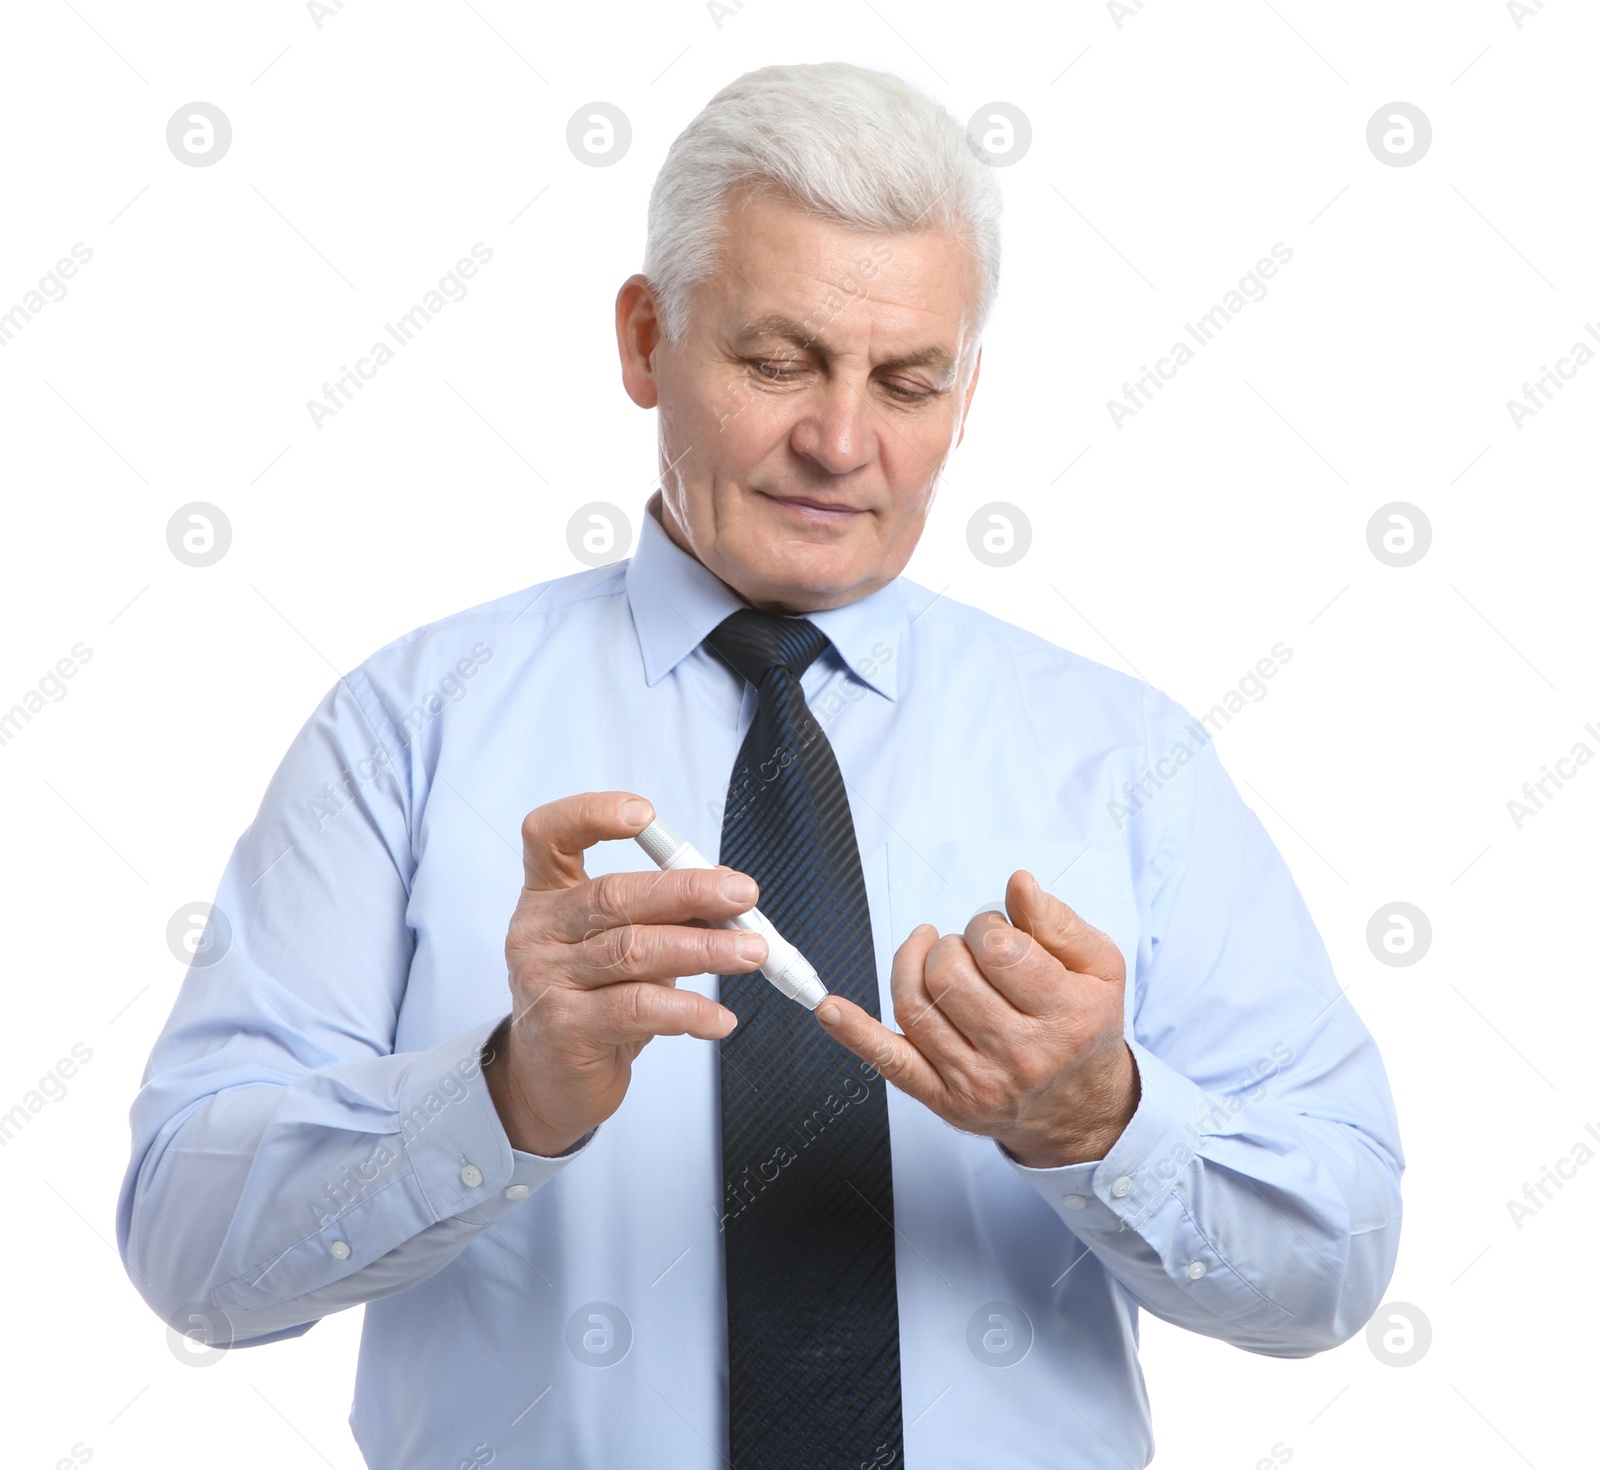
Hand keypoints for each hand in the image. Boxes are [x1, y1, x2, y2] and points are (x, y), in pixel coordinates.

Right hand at [483, 792, 766, 1155]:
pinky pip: (637, 1010)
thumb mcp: (621, 946)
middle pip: (612, 896)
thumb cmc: (596, 999)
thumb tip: (731, 898)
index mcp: (547, 895)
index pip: (549, 835)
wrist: (552, 1080)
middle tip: (744, 896)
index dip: (591, 814)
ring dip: (704, 950)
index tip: (645, 815)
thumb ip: (662, 915)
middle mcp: (537, 931)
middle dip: (688, 891)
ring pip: (632, 951)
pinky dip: (689, 1011)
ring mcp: (545, 981)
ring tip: (753, 953)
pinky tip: (721, 1019)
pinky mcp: (564, 1031)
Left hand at [816, 869, 1138, 1167]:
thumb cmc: (1085, 1026)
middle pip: (949, 976)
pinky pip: (890, 1061)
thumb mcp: (1099, 968)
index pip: (998, 950)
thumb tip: (1018, 884)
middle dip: (950, 945)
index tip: (995, 933)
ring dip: (913, 965)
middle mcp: (1020, 1055)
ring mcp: (977, 1082)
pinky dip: (854, 1033)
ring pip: (915, 1006)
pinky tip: (829, 1009)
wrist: (1082, 1109)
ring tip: (932, 955)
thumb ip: (1058, 922)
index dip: (987, 927)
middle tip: (969, 949)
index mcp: (1064, 1016)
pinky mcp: (944, 1099)